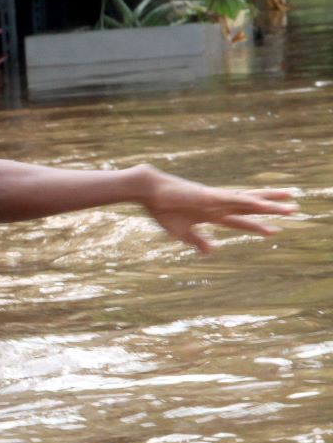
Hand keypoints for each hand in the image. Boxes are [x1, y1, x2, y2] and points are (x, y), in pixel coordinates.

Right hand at [141, 166, 296, 254]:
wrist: (149, 191)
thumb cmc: (161, 210)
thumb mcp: (181, 232)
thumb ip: (197, 241)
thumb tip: (212, 252)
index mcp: (210, 214)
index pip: (239, 221)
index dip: (256, 226)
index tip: (273, 231)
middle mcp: (218, 205)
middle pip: (251, 207)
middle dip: (271, 210)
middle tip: (294, 209)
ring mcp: (216, 199)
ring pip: (249, 201)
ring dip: (270, 203)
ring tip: (292, 203)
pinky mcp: (210, 195)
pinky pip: (235, 199)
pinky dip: (251, 201)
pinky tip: (264, 203)